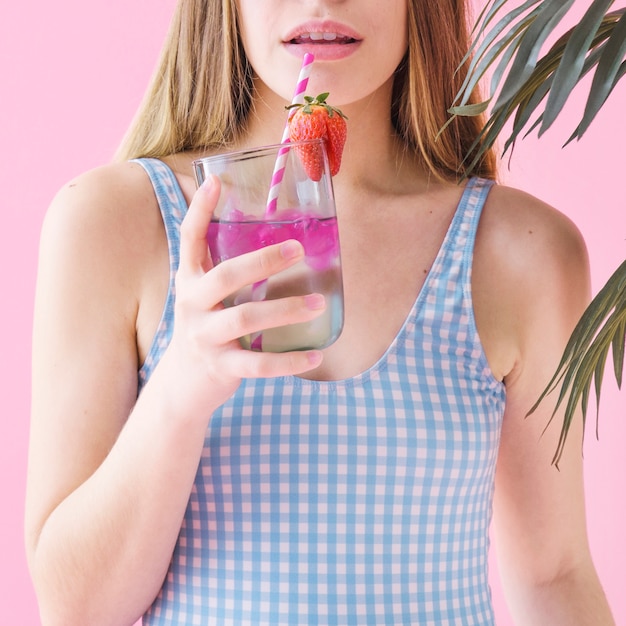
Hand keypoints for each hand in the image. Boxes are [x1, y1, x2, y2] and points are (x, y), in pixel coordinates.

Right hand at [157, 176, 324, 416]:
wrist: (182, 384)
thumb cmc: (205, 328)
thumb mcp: (205, 296)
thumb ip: (224, 270)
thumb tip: (266, 236)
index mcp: (189, 281)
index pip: (189, 240)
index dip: (200, 211)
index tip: (216, 182)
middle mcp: (191, 305)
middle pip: (225, 277)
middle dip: (263, 261)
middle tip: (298, 250)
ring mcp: (204, 338)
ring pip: (246, 320)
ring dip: (286, 310)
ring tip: (318, 303)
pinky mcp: (220, 368)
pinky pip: (258, 365)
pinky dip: (289, 361)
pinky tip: (316, 356)